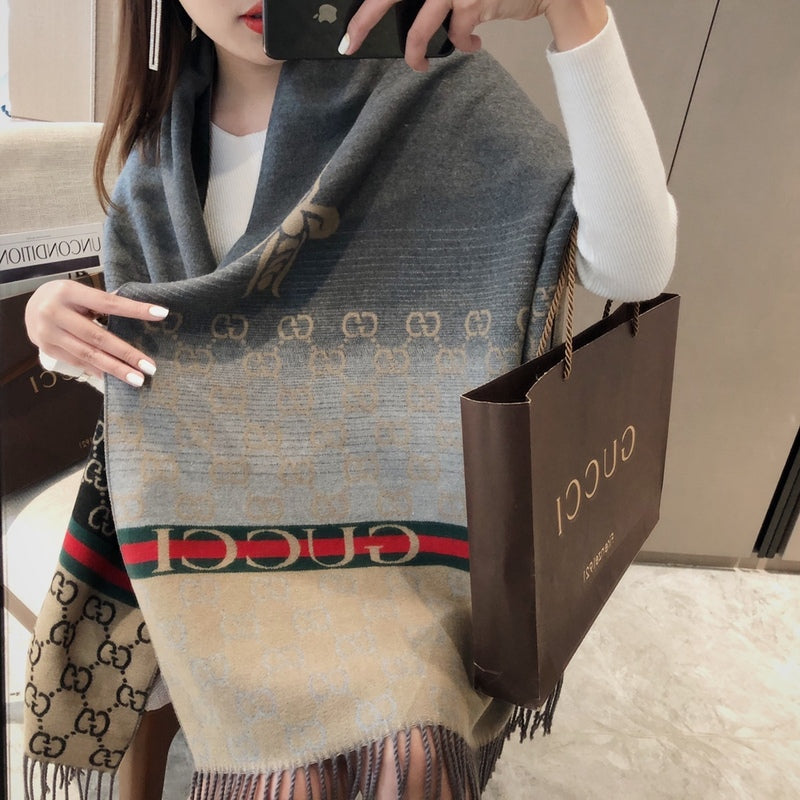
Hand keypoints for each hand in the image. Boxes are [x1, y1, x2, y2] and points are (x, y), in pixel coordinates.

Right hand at [24, 280, 168, 387]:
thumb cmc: (65, 298)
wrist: (28, 306)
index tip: (161, 314)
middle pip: (98, 337)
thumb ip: (104, 301)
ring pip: (88, 354)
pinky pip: (77, 362)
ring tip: (137, 379)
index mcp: (69, 292)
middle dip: (126, 353)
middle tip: (150, 367)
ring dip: (115, 369)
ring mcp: (48, 333)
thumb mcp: (81, 292)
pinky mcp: (47, 349)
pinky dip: (97, 371)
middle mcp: (55, 313)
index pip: (108, 302)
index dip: (135, 309)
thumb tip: (140, 309)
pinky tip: (114, 378)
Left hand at [340, 0, 607, 70]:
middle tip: (348, 44)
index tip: (349, 28)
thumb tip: (410, 16)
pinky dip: (462, 44)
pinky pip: (456, 34)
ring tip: (418, 64)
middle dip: (364, 21)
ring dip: (416, 53)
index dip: (368, 7)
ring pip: (420, 27)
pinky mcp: (474, 0)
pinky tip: (473, 45)